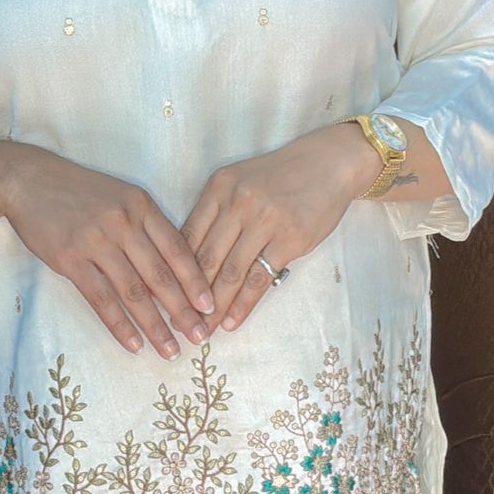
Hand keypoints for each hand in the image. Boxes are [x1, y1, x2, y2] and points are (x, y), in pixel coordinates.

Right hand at [0, 143, 217, 359]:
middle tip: (199, 337)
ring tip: (170, 350)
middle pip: (160, 275)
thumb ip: (146, 227)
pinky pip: (101, 299)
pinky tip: (133, 344)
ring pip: (133, 292)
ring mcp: (96, 241)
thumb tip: (173, 272)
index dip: (195, 282)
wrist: (29, 180)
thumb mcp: (121, 197)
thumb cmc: (79, 192)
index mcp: (141, 206)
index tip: (210, 307)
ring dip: (154, 326)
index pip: (177, 249)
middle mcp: (123, 223)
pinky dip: (119, 325)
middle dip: (183, 311)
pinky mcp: (70, 259)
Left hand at [178, 124, 374, 332]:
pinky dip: (243, 304)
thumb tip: (192, 262)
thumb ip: (217, 214)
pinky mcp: (290, 239)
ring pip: (230, 272)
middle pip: (205, 258)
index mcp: (219, 188)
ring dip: (214, 307)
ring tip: (203, 330)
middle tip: (178, 323)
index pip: (187, 236)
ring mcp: (264, 221)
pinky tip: (231, 321)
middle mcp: (238, 202)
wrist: (329, 163)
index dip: (173, 271)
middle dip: (189, 296)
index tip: (164, 297)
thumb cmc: (281, 177)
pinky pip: (260, 278)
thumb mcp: (240, 183)